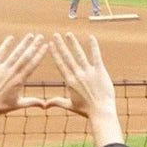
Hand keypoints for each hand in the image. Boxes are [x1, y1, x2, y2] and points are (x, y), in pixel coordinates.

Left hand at [0, 34, 47, 133]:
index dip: (39, 54)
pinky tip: (11, 38)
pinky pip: (0, 54)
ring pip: (15, 54)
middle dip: (34, 46)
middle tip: (41, 37)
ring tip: (30, 35)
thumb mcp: (18, 104)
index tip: (45, 46)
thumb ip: (32, 102)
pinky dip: (5, 46)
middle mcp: (12, 73)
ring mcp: (2, 69)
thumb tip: (45, 105)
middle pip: (26, 57)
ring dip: (23, 44)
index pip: (32, 65)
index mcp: (20, 80)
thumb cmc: (1, 106)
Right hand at [47, 32, 122, 146]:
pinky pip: (96, 56)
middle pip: (67, 57)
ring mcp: (89, 72)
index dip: (55, 54)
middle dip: (60, 45)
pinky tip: (91, 37)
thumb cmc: (87, 110)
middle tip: (55, 35)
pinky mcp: (100, 72)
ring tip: (68, 34)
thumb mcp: (70, 105)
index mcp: (70, 81)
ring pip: (79, 55)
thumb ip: (57, 102)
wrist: (101, 112)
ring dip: (73, 43)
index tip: (50, 45)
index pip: (60, 64)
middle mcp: (77, 75)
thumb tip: (45, 105)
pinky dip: (94, 47)